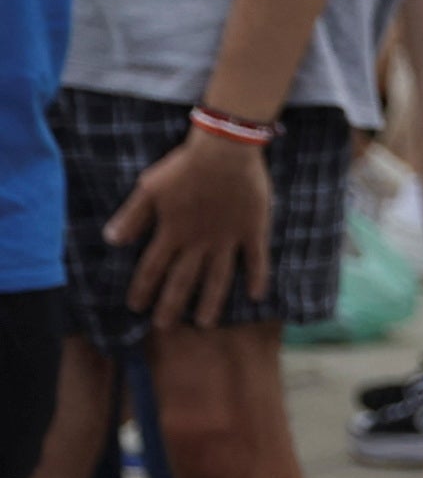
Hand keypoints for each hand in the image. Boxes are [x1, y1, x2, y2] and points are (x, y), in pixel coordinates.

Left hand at [110, 130, 273, 327]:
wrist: (225, 152)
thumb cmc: (184, 167)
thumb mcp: (149, 188)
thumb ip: (132, 216)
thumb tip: (111, 240)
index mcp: (172, 232)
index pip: (152, 268)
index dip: (143, 288)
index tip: (135, 307)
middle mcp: (199, 243)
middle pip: (183, 280)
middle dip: (171, 304)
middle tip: (164, 326)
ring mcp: (228, 239)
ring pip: (218, 278)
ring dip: (210, 302)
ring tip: (205, 323)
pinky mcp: (252, 231)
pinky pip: (256, 260)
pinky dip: (257, 278)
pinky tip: (256, 296)